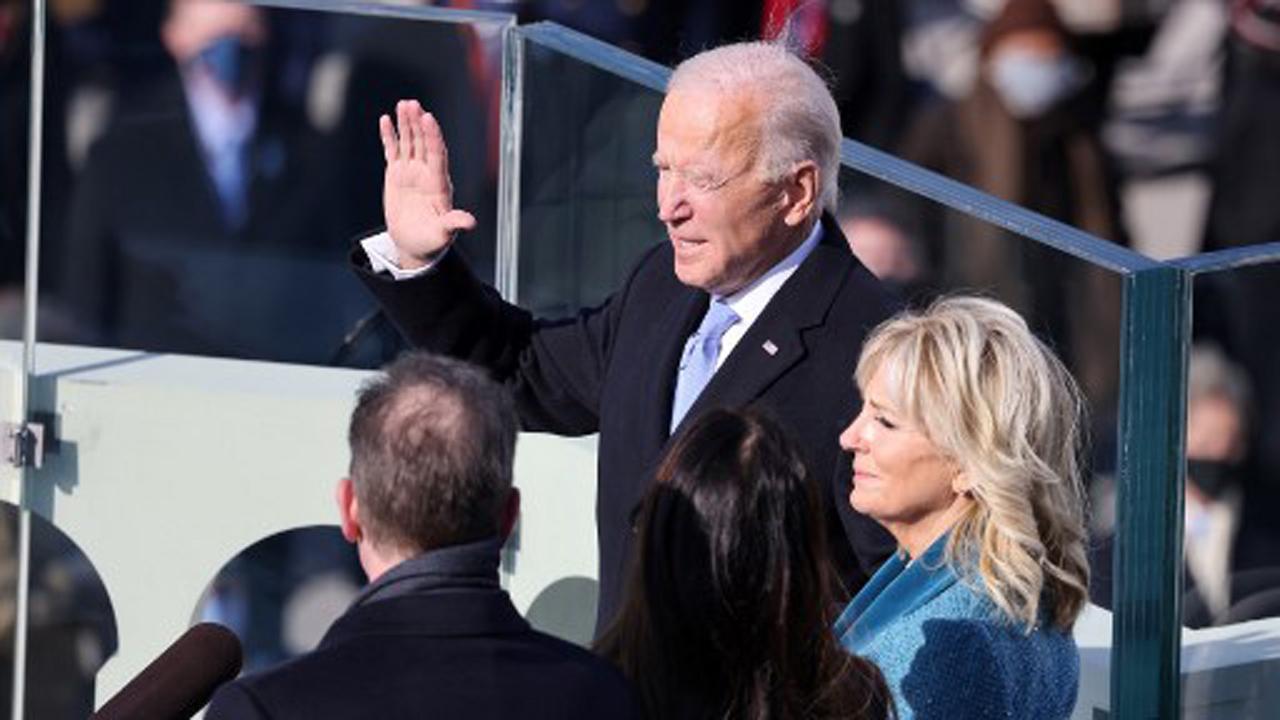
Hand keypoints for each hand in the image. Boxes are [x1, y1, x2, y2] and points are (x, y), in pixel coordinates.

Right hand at [380, 99, 475, 268]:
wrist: (414, 244)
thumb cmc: (432, 240)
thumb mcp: (443, 234)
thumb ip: (454, 224)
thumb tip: (470, 222)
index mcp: (439, 184)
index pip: (437, 155)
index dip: (433, 137)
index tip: (429, 119)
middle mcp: (426, 173)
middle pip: (423, 143)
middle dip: (418, 123)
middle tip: (413, 104)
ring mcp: (411, 172)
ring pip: (409, 142)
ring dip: (406, 124)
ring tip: (403, 104)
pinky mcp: (396, 175)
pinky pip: (392, 151)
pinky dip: (389, 136)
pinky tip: (385, 120)